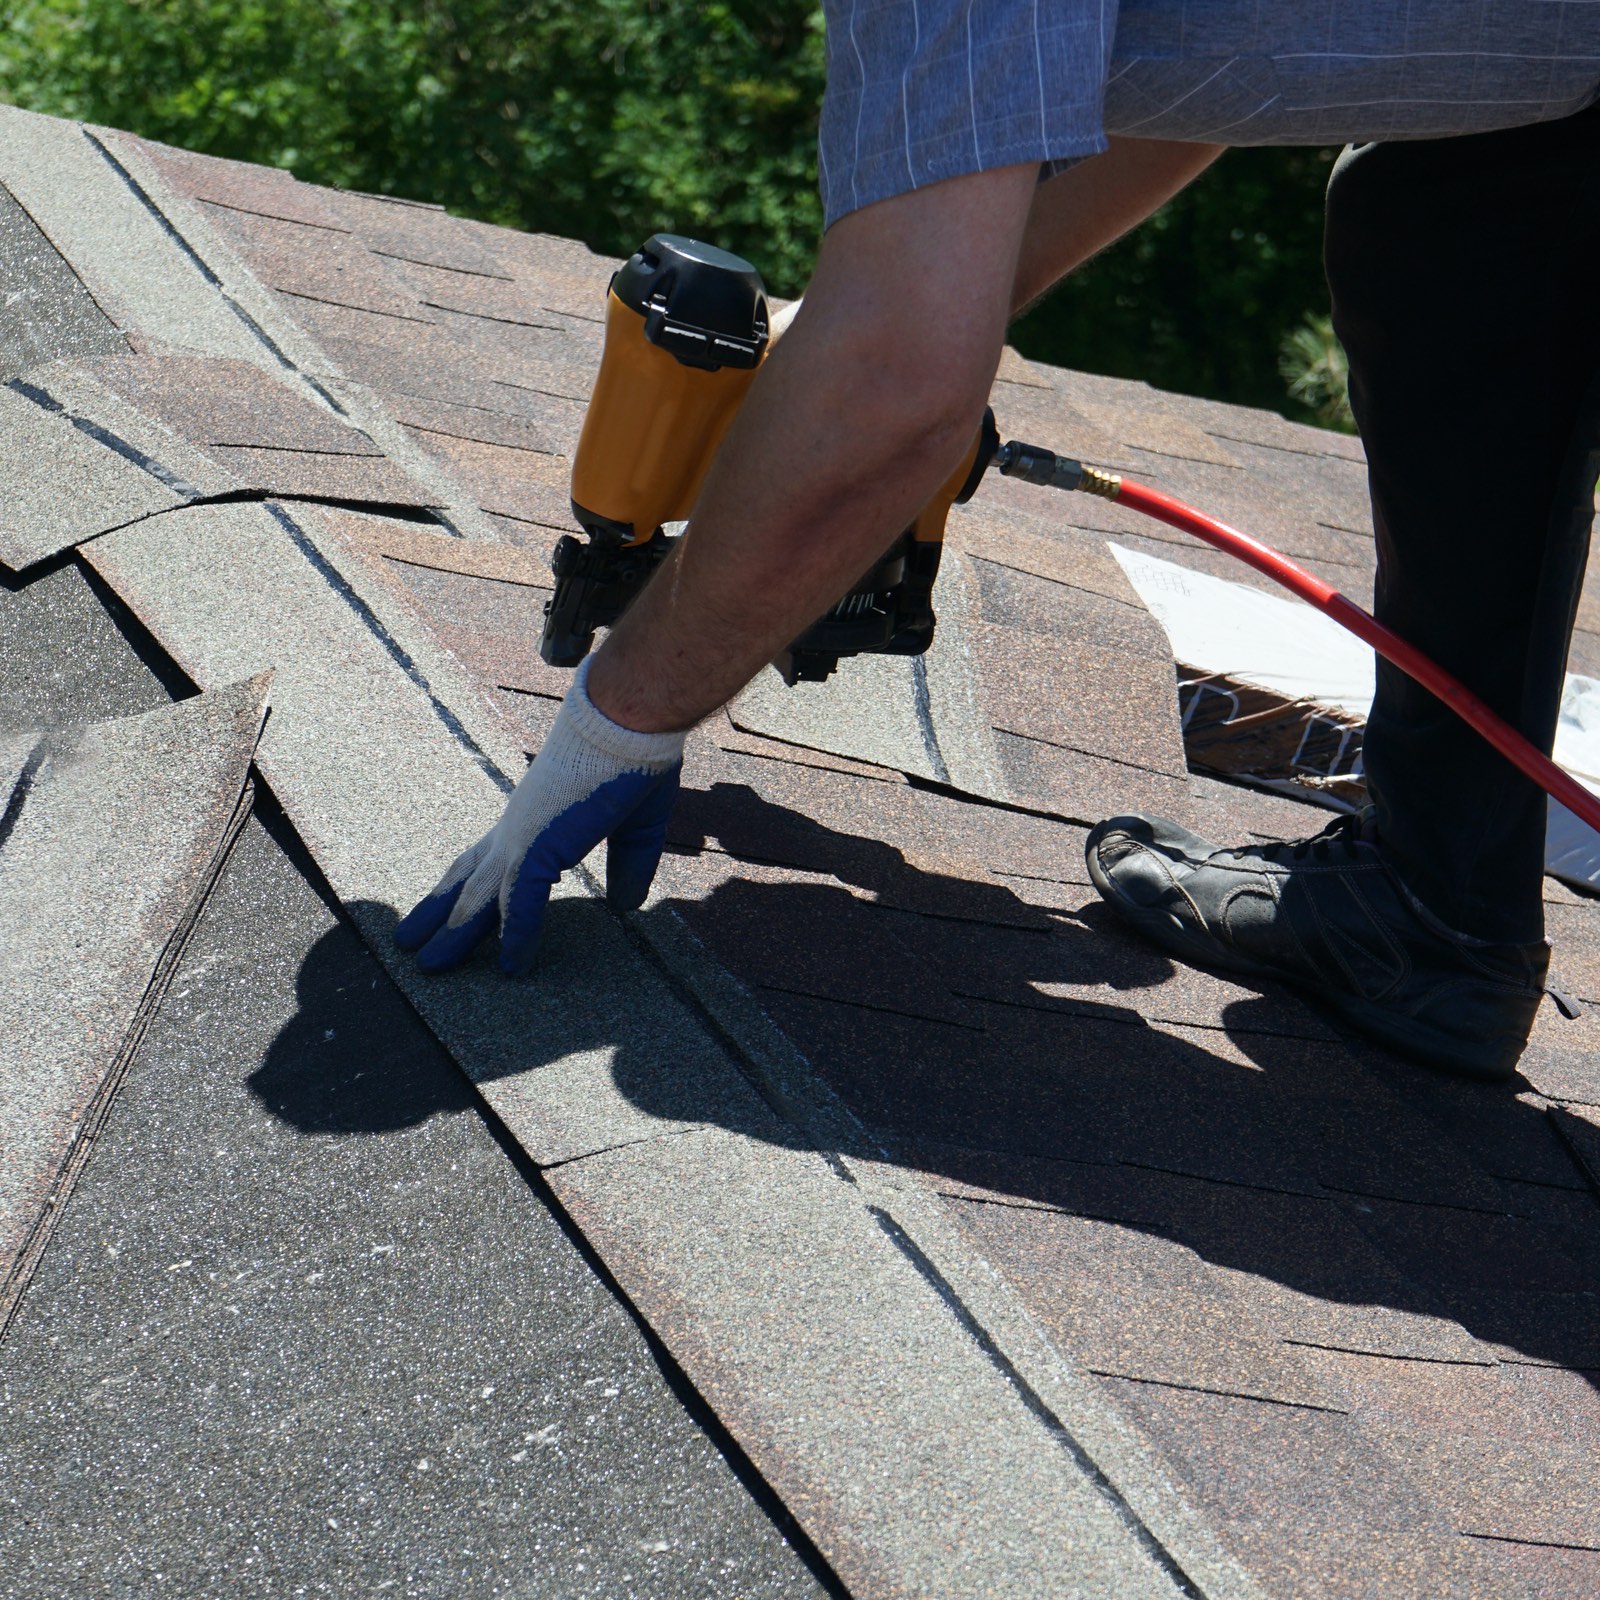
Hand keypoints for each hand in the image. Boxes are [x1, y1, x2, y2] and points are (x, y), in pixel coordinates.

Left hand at [395, 657, 684, 974]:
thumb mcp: (636, 826)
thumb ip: (627, 866)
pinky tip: (512, 967)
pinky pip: (520, 903)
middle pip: (467, 877)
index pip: (492, 858)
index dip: (471, 886)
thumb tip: (624, 906)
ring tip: (426, 966)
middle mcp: (519, 826)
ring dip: (453, 932)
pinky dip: (516, 937)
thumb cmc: (634, 757)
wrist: (632, 720)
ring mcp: (523, 836)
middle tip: (411, 940)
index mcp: (537, 816)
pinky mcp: (538, 845)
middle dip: (440, 911)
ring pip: (477, 895)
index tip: (455, 909)